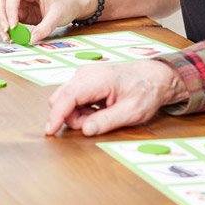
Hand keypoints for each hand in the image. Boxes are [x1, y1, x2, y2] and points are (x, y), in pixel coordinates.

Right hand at [0, 0, 90, 44]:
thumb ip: (46, 27)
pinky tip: (11, 37)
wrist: (70, 5)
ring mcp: (18, 1)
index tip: (13, 26)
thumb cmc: (65, 4)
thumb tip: (32, 39)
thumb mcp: (58, 16)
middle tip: (6, 31)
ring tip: (8, 38)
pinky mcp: (19, 11)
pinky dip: (6, 27)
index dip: (10, 9)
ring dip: (0, 22)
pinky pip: (6, 17)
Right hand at [44, 59, 181, 136]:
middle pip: (61, 99)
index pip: (68, 97)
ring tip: (102, 114)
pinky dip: (81, 108)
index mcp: (98, 79)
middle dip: (71, 117)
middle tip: (96, 123)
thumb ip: (108, 121)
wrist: (154, 76)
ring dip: (77, 114)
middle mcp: (86, 74)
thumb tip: (86, 130)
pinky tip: (99, 109)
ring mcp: (83, 75)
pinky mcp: (84, 79)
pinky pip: (73, 97)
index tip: (49, 131)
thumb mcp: (132, 112)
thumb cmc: (145, 91)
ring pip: (65, 99)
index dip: (56, 115)